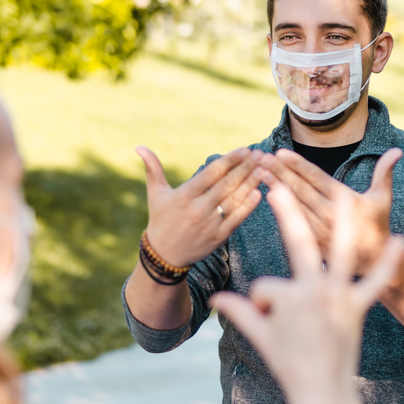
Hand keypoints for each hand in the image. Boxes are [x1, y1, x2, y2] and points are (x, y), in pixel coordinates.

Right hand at [137, 146, 264, 266]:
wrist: (164, 256)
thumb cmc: (160, 220)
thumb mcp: (155, 194)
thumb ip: (152, 169)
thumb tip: (139, 147)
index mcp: (184, 195)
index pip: (212, 172)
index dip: (230, 160)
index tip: (245, 149)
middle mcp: (198, 209)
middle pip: (227, 184)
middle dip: (245, 167)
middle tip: (261, 154)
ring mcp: (209, 224)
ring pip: (235, 200)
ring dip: (251, 183)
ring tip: (265, 169)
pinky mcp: (218, 238)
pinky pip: (236, 219)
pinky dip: (248, 206)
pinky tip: (259, 193)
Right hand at [210, 183, 403, 403]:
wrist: (323, 393)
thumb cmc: (288, 366)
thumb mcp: (261, 337)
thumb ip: (239, 313)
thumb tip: (215, 300)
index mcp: (288, 297)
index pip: (267, 286)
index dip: (262, 306)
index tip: (269, 326)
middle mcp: (315, 291)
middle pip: (298, 244)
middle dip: (286, 213)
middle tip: (278, 187)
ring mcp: (339, 297)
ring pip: (341, 252)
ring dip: (345, 222)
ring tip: (346, 194)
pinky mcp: (358, 307)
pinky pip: (376, 282)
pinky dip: (389, 263)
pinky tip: (400, 239)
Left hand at [258, 147, 402, 274]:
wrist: (374, 262)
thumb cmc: (377, 225)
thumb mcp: (383, 198)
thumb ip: (385, 173)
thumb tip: (397, 150)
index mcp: (344, 201)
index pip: (316, 179)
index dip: (297, 165)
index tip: (280, 153)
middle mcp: (329, 215)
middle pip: (299, 190)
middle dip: (279, 172)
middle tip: (262, 157)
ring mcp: (318, 230)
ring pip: (292, 205)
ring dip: (274, 187)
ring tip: (259, 172)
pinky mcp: (312, 242)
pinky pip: (292, 222)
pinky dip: (278, 209)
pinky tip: (266, 194)